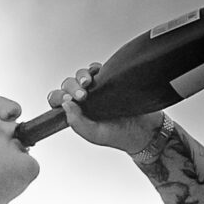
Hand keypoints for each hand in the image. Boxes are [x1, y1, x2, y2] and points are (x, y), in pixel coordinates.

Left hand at [47, 63, 164, 153]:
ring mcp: (95, 89)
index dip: (59, 97)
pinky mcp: (108, 80)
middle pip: (67, 85)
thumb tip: (65, 106)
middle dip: (71, 87)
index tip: (68, 100)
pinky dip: (95, 68)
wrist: (145, 129)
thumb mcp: (95, 135)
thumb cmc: (120, 135)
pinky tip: (98, 73)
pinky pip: (97, 69)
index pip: (58, 101)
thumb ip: (77, 123)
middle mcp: (83, 100)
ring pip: (80, 75)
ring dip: (81, 76)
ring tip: (89, 82)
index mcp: (76, 113)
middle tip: (83, 95)